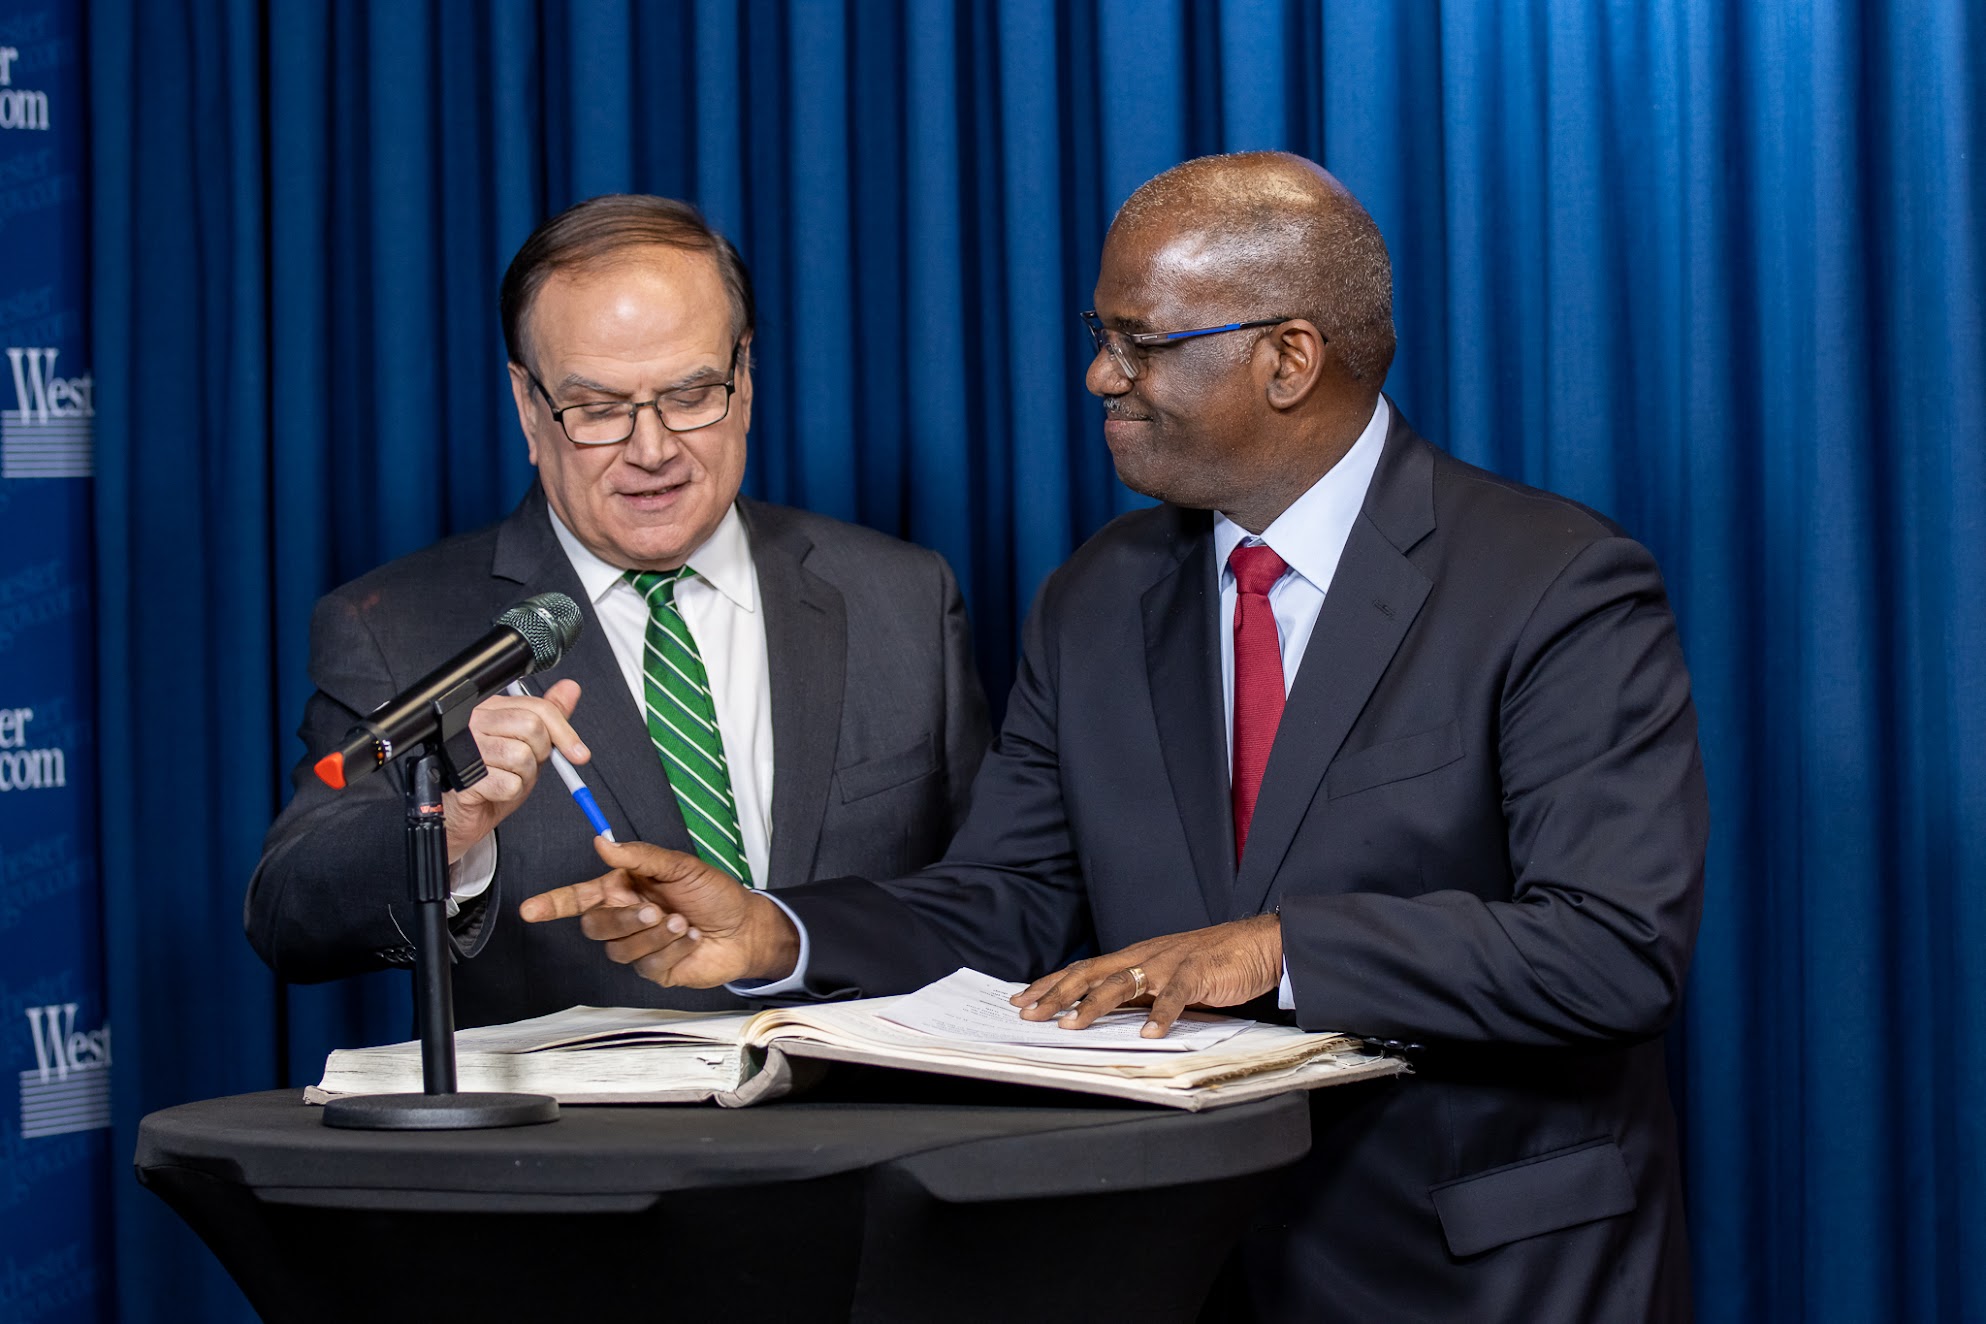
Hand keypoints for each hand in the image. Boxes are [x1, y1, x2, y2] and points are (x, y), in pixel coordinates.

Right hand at [442, 679, 584, 862]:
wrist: (463, 811)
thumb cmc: (492, 775)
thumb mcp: (527, 743)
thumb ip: (548, 718)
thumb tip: (570, 689)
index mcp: (490, 708)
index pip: (536, 707)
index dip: (564, 731)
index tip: (578, 752)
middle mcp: (475, 722)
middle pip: (531, 727)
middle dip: (541, 752)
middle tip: (527, 764)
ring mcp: (466, 748)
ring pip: (522, 756)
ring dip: (525, 775)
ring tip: (507, 776)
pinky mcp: (465, 777)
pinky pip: (510, 783)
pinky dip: (511, 792)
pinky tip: (496, 789)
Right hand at [518, 839, 800, 987]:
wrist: (745, 927)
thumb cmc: (714, 893)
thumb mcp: (680, 866)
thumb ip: (640, 857)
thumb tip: (603, 843)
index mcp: (624, 889)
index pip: (579, 898)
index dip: (553, 904)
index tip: (530, 910)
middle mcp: (625, 918)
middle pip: (595, 926)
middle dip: (624, 918)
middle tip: (655, 908)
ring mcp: (638, 947)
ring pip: (620, 948)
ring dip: (654, 934)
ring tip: (683, 922)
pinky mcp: (654, 970)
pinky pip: (647, 965)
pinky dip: (673, 949)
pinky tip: (692, 939)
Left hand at [1011, 914, 1282, 1038]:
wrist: (1258, 944)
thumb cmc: (1212, 963)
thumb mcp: (1166, 977)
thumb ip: (1140, 992)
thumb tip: (1106, 1015)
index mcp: (1136, 956)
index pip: (1084, 969)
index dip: (1052, 983)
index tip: (1023, 998)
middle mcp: (1145, 956)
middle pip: (1091, 973)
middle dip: (1057, 994)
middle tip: (1029, 1013)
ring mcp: (1169, 963)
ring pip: (1122, 982)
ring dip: (1093, 1005)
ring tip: (1071, 1025)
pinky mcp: (1197, 973)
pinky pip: (1175, 995)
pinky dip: (1161, 1015)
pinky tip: (1149, 1034)